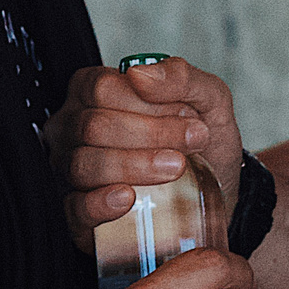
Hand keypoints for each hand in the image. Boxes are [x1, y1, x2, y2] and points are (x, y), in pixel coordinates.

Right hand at [49, 58, 245, 240]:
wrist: (216, 195)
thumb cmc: (201, 145)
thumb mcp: (207, 101)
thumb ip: (181, 77)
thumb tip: (141, 74)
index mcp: (96, 93)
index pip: (101, 88)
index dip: (147, 104)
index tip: (189, 118)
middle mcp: (75, 129)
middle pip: (92, 126)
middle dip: (149, 135)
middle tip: (190, 144)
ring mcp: (72, 172)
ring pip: (84, 165)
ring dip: (134, 166)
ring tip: (176, 168)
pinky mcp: (78, 213)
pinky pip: (75, 208)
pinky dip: (100, 203)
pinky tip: (129, 198)